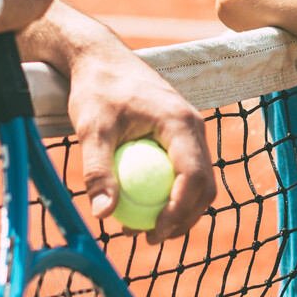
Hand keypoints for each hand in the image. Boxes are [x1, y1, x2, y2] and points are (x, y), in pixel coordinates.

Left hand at [62, 42, 216, 244]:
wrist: (100, 58)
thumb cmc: (96, 88)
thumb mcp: (91, 129)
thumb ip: (97, 170)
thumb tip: (103, 214)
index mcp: (180, 122)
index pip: (194, 175)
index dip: (179, 210)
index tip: (153, 232)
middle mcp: (193, 126)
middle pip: (205, 184)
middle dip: (184, 218)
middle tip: (151, 239)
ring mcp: (190, 131)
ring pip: (200, 181)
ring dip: (181, 210)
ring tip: (144, 230)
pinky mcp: (179, 136)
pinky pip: (186, 171)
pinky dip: (172, 194)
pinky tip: (142, 208)